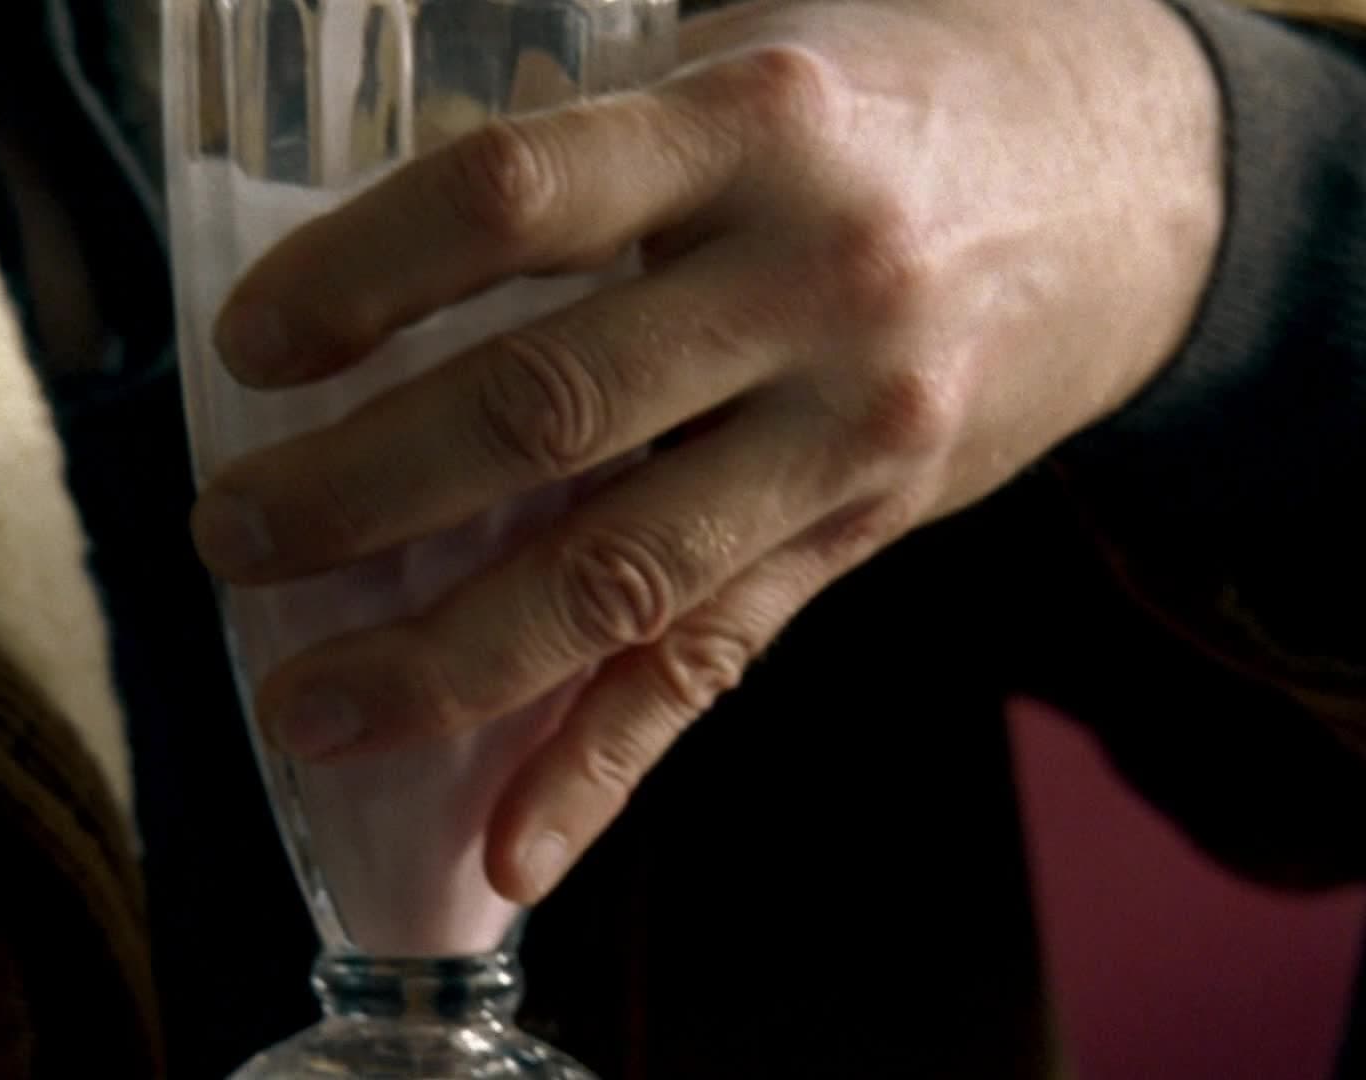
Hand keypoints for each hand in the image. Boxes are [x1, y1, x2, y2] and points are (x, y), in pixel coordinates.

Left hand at [193, 0, 1222, 904]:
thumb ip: (590, 158)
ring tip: (308, 706)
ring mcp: (848, 432)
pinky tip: (513, 847)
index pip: (512, 199)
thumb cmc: (899, 107)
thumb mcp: (748, 69)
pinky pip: (719, 664)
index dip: (361, 277)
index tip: (250, 346)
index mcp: (754, 128)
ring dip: (448, 661)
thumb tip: (381, 272)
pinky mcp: (865, 538)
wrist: (1137, 187)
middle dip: (358, 494)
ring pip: (623, 574)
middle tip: (228, 538)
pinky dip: (607, 766)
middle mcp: (813, 286)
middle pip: (544, 412)